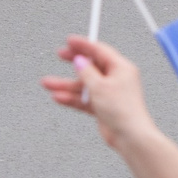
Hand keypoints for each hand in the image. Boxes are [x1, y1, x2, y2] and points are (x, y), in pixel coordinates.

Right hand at [40, 36, 155, 148]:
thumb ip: (86, 72)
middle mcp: (115, 79)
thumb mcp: (100, 86)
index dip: (83, 45)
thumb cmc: (123, 111)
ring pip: (83, 85)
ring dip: (66, 84)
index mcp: (121, 68)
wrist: (129, 137)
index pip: (99, 51)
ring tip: (48, 83)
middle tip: (60, 54)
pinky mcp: (102, 106)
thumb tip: (80, 61)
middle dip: (73, 62)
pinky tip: (59, 97)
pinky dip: (71, 98)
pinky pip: (83, 98)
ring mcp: (108, 93)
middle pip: (90, 66)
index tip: (70, 41)